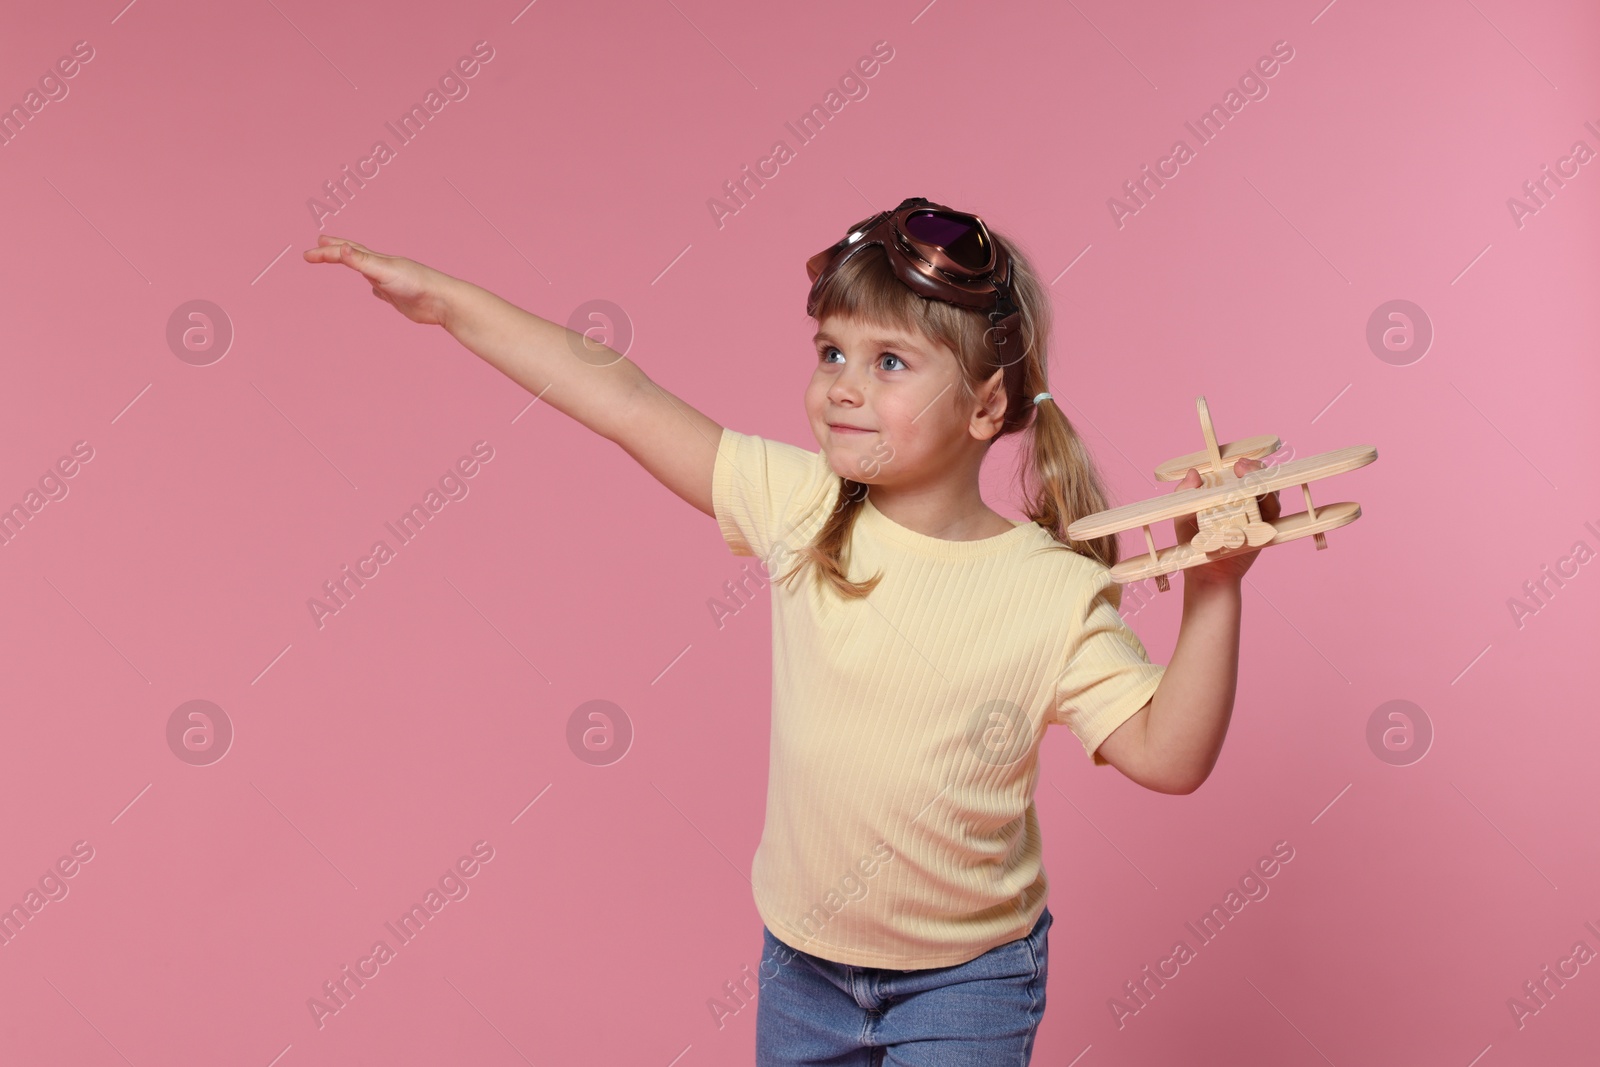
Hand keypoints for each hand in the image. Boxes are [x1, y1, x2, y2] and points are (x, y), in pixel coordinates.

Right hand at [302, 235, 453, 325]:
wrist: (442, 302)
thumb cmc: (416, 284)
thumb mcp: (384, 271)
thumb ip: (362, 261)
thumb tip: (340, 248)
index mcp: (377, 260)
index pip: (345, 252)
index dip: (325, 253)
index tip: (306, 256)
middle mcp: (382, 268)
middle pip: (355, 255)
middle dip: (335, 249)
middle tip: (320, 242)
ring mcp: (390, 282)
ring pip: (366, 271)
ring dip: (353, 264)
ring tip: (344, 260)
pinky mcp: (399, 298)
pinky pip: (380, 290)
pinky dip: (373, 287)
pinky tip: (374, 290)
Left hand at [1172, 457, 1281, 585]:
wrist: (1204, 572)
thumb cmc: (1192, 541)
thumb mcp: (1183, 514)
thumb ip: (1186, 494)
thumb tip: (1192, 473)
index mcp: (1228, 493)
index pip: (1241, 473)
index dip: (1243, 465)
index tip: (1235, 462)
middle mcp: (1246, 501)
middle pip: (1262, 478)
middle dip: (1257, 469)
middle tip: (1243, 467)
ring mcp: (1258, 514)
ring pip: (1271, 492)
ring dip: (1264, 483)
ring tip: (1250, 480)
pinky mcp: (1266, 528)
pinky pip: (1273, 512)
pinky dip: (1270, 503)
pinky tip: (1259, 499)